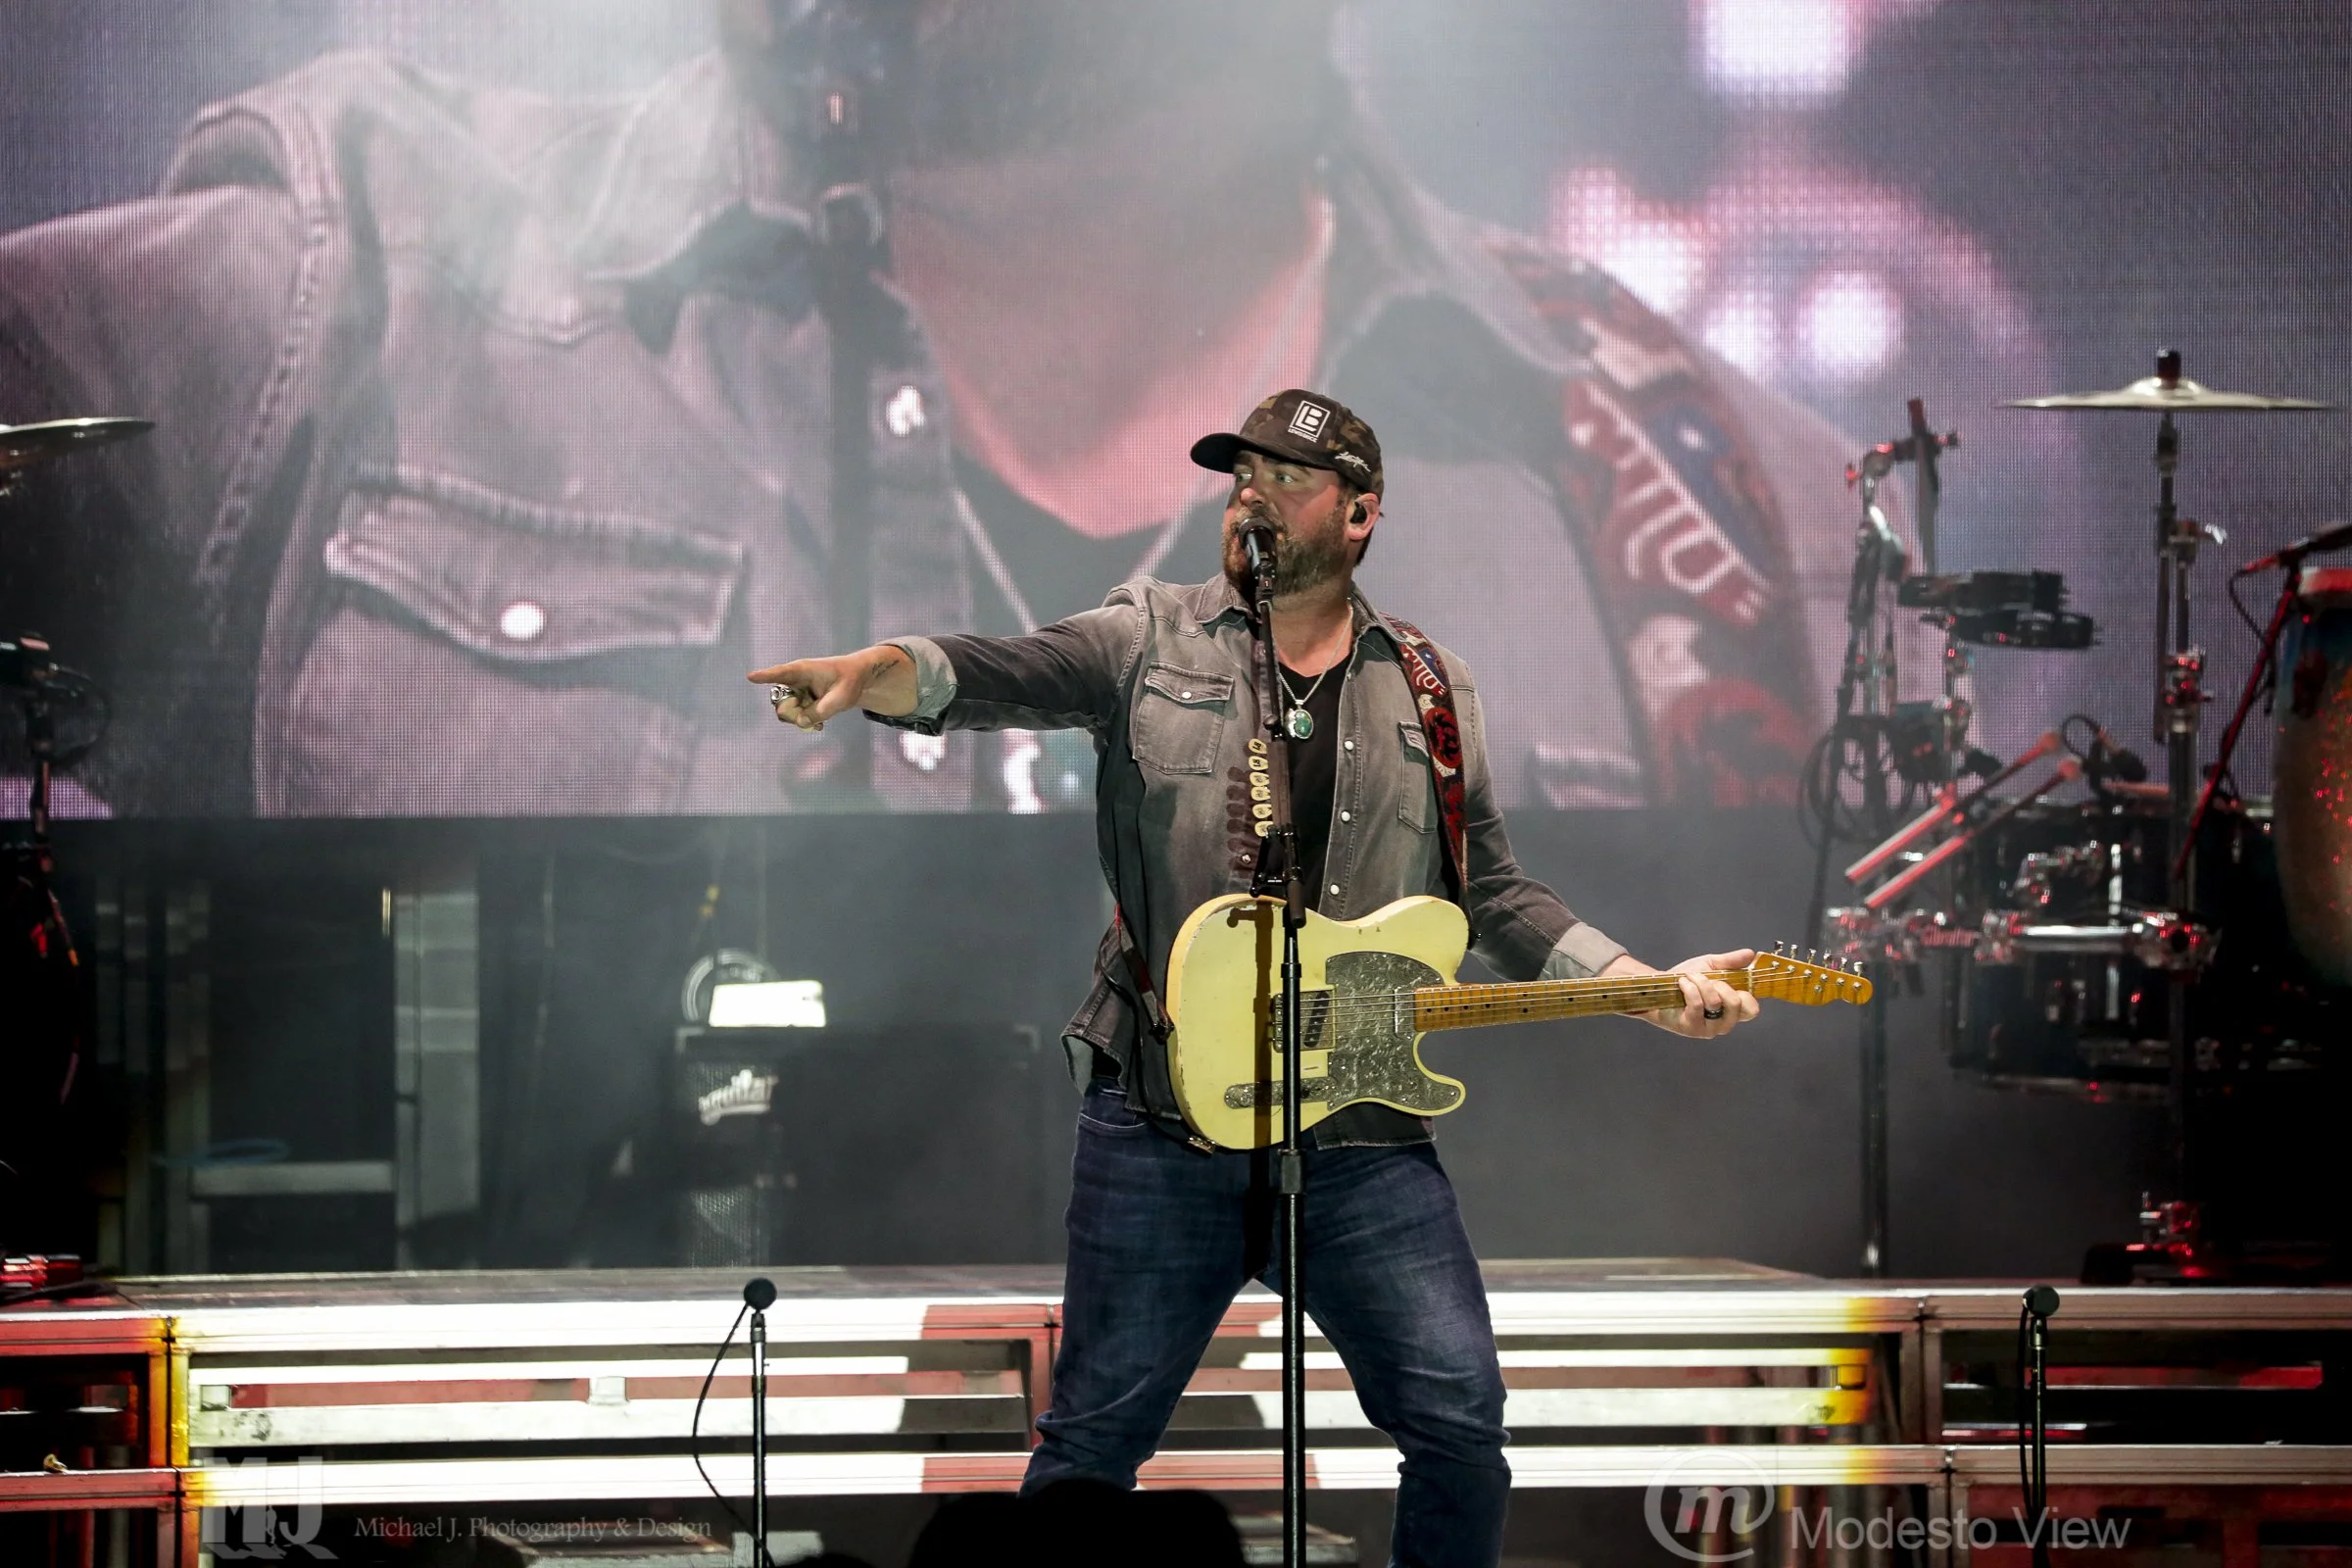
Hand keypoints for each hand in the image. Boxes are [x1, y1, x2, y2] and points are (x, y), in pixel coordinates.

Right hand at [747, 646, 911, 729]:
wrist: (856, 679)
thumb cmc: (849, 681)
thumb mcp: (840, 698)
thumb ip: (820, 711)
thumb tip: (801, 722)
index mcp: (802, 671)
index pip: (781, 674)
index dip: (766, 676)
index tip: (751, 677)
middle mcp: (794, 680)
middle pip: (781, 703)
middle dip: (793, 715)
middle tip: (812, 719)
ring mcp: (795, 691)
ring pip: (786, 712)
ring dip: (801, 719)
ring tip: (821, 720)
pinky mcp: (798, 700)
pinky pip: (794, 716)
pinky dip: (805, 721)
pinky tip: (819, 724)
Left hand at [1611, 949, 1760, 1037]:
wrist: (1659, 988)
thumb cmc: (1688, 980)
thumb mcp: (1711, 966)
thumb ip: (1731, 962)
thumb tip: (1751, 953)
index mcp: (1733, 1010)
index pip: (1752, 1009)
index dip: (1746, 994)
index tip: (1732, 980)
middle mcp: (1724, 1023)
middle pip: (1736, 1003)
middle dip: (1720, 984)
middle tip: (1707, 979)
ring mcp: (1708, 1029)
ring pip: (1715, 1002)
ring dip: (1701, 982)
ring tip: (1689, 977)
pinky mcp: (1691, 1029)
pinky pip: (1697, 1004)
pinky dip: (1690, 988)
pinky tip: (1682, 983)